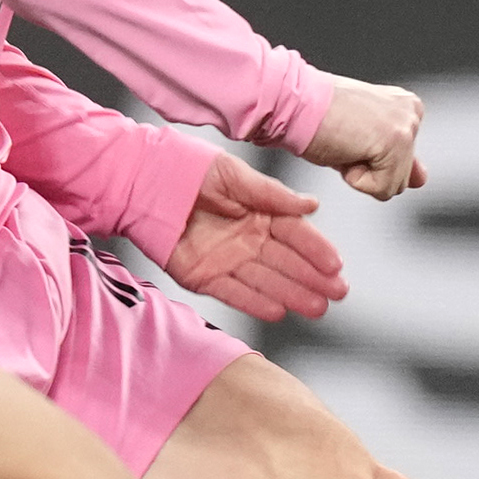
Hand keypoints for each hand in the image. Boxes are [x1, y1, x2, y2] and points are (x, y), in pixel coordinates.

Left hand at [157, 149, 348, 321]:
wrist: (140, 181)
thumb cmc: (187, 168)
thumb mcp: (234, 175)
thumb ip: (271, 194)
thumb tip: (311, 206)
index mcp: (259, 212)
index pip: (295, 234)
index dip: (317, 250)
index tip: (336, 265)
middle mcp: (247, 239)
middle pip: (286, 262)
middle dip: (313, 279)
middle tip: (337, 294)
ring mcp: (226, 259)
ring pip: (265, 281)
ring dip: (292, 294)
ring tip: (317, 308)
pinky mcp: (202, 276)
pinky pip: (233, 293)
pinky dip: (253, 302)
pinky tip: (277, 311)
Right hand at [301, 73, 426, 201]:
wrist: (292, 105)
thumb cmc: (316, 120)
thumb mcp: (362, 140)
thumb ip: (396, 159)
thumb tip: (421, 179)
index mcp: (404, 107)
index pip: (403, 162)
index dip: (368, 161)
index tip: (348, 136)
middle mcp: (411, 113)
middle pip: (402, 177)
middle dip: (369, 169)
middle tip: (345, 140)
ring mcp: (406, 126)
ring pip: (395, 185)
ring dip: (363, 175)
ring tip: (344, 143)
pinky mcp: (396, 142)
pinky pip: (383, 189)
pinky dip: (357, 180)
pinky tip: (344, 150)